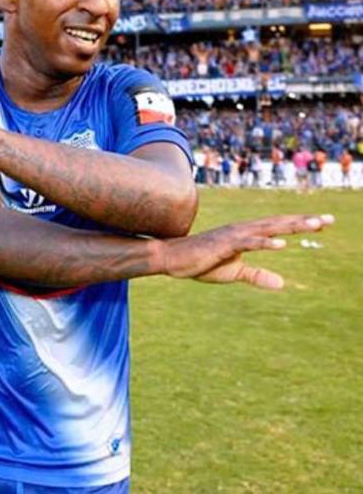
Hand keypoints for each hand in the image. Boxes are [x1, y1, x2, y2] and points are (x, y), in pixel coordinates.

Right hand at [160, 214, 333, 289]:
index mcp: (246, 235)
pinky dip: (264, 242)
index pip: (277, 227)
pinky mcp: (223, 244)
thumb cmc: (201, 263)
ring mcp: (233, 235)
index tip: (323, 223)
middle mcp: (242, 230)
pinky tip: (281, 243)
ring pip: (268, 228)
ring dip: (291, 226)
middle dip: (304, 221)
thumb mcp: (234, 272)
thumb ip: (257, 275)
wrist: (173, 259)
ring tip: (314, 225)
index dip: (300, 224)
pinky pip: (247, 243)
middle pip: (278, 223)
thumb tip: (283, 283)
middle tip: (329, 220)